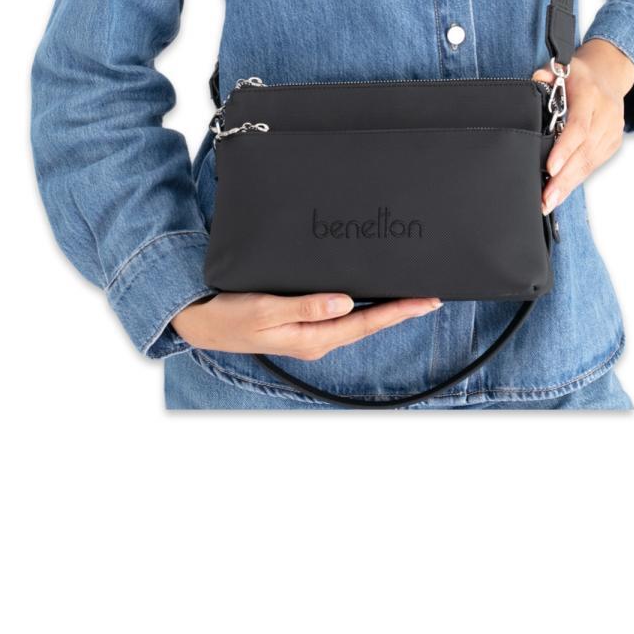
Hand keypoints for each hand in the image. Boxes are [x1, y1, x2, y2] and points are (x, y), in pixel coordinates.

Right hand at [170, 290, 442, 359]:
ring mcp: (311, 333)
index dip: (399, 311)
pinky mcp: (303, 324)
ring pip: (357, 320)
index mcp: (312, 337)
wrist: (203, 322)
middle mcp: (317, 338)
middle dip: (400, 310)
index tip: (426, 301)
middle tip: (431, 296)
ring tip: (410, 295)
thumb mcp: (265, 309)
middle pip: (368, 323)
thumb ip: (305, 306)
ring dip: (384, 308)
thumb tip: (345, 303)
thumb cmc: (230, 315)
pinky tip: (371, 296)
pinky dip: (362, 305)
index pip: (366, 323)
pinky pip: (341, 315)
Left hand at [531, 39, 633, 216]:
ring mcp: (613, 130)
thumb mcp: (559, 69)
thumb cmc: (578, 76)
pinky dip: (578, 178)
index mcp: (590, 94)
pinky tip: (563, 190)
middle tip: (547, 198)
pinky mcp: (613, 142)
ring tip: (550, 201)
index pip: (579, 126)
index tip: (550, 168)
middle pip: (585, 151)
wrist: (608, 75)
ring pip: (591, 162)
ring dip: (570, 183)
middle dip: (564, 178)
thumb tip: (535, 84)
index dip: (565, 149)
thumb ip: (544, 76)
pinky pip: (595, 164)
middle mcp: (605, 113)